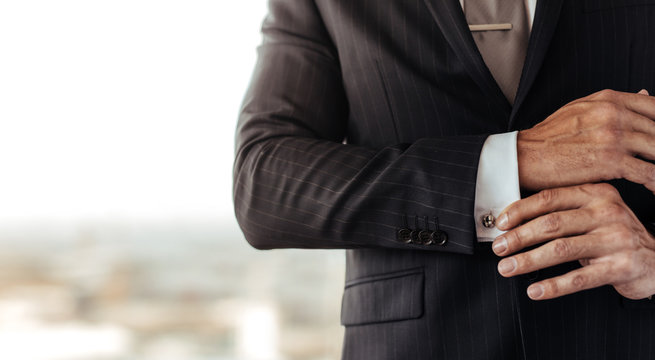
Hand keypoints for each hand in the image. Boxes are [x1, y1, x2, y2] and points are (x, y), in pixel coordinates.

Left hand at [492, 183, 654, 299]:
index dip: (520, 211)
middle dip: (519, 237)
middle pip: (552, 224)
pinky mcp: (621, 267)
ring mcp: (616, 240)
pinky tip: (535, 291)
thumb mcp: (594, 214)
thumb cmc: (614, 235)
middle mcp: (608, 213)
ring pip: (561, 250)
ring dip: (528, 260)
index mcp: (597, 194)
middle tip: (498, 248)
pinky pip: (580, 278)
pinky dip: (553, 286)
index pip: (550, 198)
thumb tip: (511, 219)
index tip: (500, 224)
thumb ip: (563, 211)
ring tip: (507, 268)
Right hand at [517, 89, 654, 192]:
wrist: (524, 156)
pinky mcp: (610, 161)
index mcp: (608, 100)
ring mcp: (614, 136)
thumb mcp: (581, 110)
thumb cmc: (547, 138)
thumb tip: (645, 94)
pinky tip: (654, 189)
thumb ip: (614, 104)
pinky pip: (648, 173)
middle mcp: (614, 114)